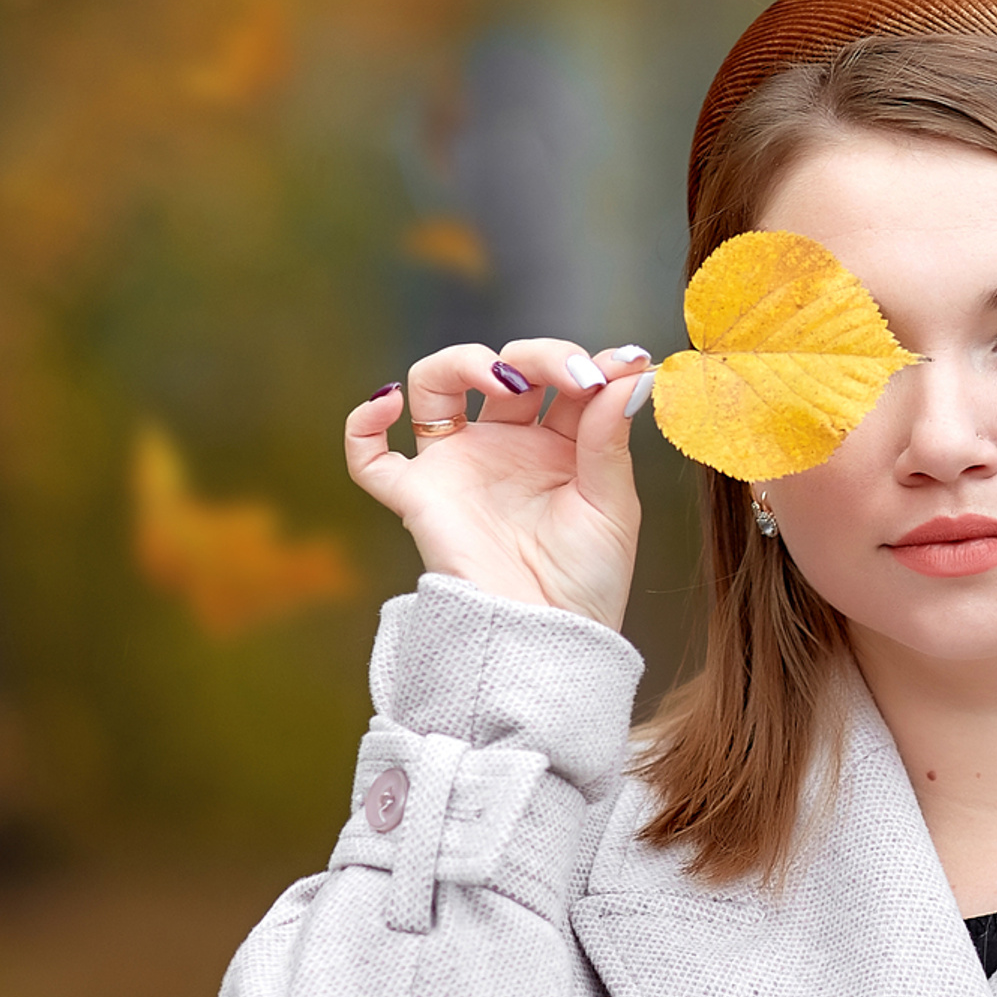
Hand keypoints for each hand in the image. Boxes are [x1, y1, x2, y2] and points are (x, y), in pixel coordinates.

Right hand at [344, 339, 652, 628]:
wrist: (548, 640)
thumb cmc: (588, 582)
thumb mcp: (613, 504)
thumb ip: (610, 437)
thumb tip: (632, 373)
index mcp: (559, 444)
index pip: (564, 378)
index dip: (587, 362)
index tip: (622, 363)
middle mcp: (506, 445)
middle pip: (506, 368)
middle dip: (540, 357)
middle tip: (575, 376)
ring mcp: (459, 466)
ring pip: (435, 385)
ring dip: (462, 361)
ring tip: (501, 377)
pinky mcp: (419, 497)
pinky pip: (369, 457)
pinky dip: (363, 424)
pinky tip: (390, 400)